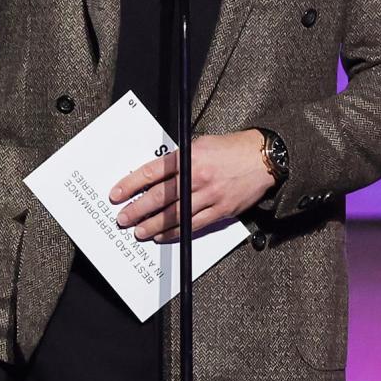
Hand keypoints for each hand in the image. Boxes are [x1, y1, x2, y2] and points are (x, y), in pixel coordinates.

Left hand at [108, 130, 275, 241]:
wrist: (263, 158)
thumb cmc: (231, 149)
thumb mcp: (200, 144)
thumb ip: (178, 159)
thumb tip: (153, 176)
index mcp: (189, 157)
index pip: (152, 172)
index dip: (130, 185)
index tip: (117, 194)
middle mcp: (197, 176)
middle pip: (160, 197)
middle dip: (137, 209)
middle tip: (123, 217)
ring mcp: (209, 195)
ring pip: (175, 214)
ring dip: (153, 225)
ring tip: (139, 231)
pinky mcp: (221, 210)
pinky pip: (193, 225)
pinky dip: (176, 232)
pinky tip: (163, 235)